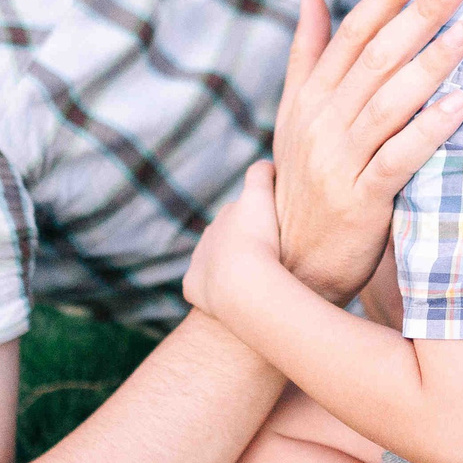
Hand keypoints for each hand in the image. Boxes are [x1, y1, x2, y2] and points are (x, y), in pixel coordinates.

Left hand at [183, 161, 281, 318]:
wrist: (242, 282)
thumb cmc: (256, 238)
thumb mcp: (261, 196)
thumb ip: (260, 173)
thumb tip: (266, 164)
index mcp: (224, 216)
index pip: (238, 213)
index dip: (254, 220)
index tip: (269, 229)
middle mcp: (207, 238)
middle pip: (223, 238)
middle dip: (238, 243)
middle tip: (262, 256)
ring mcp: (198, 264)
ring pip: (211, 263)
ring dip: (225, 268)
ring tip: (248, 280)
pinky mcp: (192, 288)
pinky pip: (200, 289)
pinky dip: (211, 292)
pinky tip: (227, 298)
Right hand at [270, 0, 462, 302]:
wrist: (289, 263)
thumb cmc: (302, 184)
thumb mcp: (294, 117)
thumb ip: (306, 56)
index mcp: (310, 99)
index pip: (350, 36)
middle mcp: (322, 124)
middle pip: (375, 60)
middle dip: (418, 17)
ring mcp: (339, 162)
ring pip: (388, 103)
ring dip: (430, 64)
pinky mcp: (360, 201)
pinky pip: (398, 159)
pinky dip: (428, 130)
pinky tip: (460, 104)